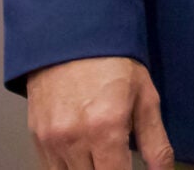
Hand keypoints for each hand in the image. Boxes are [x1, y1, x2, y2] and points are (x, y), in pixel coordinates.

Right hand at [26, 56, 173, 169]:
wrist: (71, 36)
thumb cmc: (114, 63)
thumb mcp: (145, 98)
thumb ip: (156, 143)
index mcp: (105, 130)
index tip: (132, 169)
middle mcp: (74, 139)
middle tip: (119, 161)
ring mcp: (51, 141)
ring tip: (103, 157)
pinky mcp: (36, 138)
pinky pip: (52, 169)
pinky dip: (69, 168)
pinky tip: (85, 156)